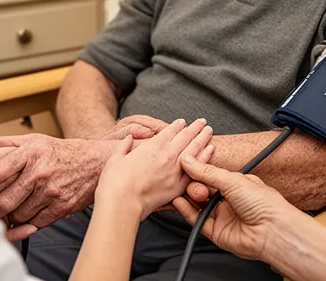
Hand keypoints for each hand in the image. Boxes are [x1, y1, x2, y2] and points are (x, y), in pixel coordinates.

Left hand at [0, 134, 116, 229]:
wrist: (98, 162)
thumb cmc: (64, 152)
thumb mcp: (36, 141)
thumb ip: (8, 142)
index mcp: (31, 153)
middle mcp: (40, 172)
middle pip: (5, 201)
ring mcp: (51, 191)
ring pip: (19, 215)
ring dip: (13, 217)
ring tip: (13, 210)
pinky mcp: (62, 207)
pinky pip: (36, 223)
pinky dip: (30, 222)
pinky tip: (31, 213)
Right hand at [96, 119, 213, 218]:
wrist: (122, 204)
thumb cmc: (115, 183)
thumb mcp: (115, 159)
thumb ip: (123, 147)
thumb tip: (128, 140)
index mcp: (152, 146)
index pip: (170, 131)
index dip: (178, 125)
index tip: (182, 122)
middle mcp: (167, 155)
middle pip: (186, 137)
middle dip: (195, 128)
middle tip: (202, 122)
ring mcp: (175, 170)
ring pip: (195, 149)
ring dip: (203, 138)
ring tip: (209, 131)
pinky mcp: (178, 186)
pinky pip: (197, 169)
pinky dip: (205, 157)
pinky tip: (210, 151)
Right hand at [171, 156, 298, 261]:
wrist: (272, 231)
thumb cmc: (264, 204)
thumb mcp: (233, 180)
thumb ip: (207, 172)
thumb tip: (189, 161)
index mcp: (236, 184)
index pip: (210, 175)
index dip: (197, 171)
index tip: (184, 165)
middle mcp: (228, 200)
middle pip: (201, 189)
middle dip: (193, 184)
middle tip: (192, 183)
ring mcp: (222, 216)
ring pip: (197, 205)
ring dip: (187, 197)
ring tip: (179, 191)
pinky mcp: (216, 232)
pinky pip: (197, 220)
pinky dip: (186, 211)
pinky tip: (179, 203)